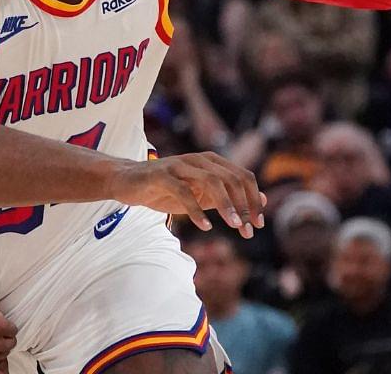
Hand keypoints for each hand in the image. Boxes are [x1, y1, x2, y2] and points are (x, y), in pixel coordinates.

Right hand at [112, 153, 265, 237]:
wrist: (127, 182)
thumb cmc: (166, 189)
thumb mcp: (200, 195)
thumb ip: (227, 197)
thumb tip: (262, 201)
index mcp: (211, 162)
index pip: (243, 176)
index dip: (254, 200)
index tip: (258, 224)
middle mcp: (198, 160)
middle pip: (231, 179)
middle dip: (244, 205)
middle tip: (248, 230)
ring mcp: (179, 165)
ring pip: (212, 181)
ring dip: (226, 205)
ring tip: (234, 226)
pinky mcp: (161, 175)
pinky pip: (183, 191)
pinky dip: (197, 210)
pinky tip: (205, 226)